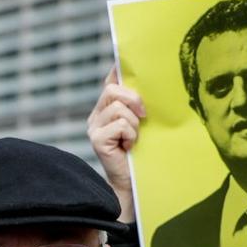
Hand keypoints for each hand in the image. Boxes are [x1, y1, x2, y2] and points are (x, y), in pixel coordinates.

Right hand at [87, 67, 143, 222]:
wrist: (133, 183)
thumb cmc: (142, 153)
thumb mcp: (142, 124)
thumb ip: (140, 105)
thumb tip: (153, 80)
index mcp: (106, 108)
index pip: (111, 80)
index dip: (119, 70)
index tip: (126, 63)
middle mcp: (96, 116)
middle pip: (112, 90)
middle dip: (133, 100)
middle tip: (144, 116)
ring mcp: (93, 127)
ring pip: (118, 108)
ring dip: (133, 123)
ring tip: (134, 138)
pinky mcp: (96, 139)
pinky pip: (120, 124)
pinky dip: (130, 134)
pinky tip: (129, 146)